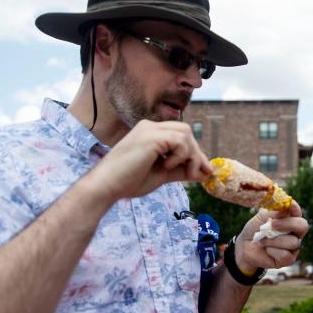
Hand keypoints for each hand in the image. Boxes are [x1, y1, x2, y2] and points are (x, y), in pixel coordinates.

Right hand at [89, 120, 212, 200]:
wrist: (106, 186)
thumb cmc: (129, 181)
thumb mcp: (161, 174)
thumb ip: (180, 170)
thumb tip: (203, 173)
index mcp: (150, 133)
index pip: (180, 136)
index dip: (195, 152)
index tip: (205, 170)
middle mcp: (150, 127)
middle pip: (185, 132)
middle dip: (197, 154)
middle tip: (201, 173)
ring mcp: (149, 129)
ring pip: (185, 134)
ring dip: (190, 155)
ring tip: (182, 172)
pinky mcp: (151, 136)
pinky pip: (179, 141)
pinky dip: (180, 155)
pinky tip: (166, 166)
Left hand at [234, 200, 308, 272]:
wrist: (245, 246)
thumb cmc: (255, 229)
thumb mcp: (262, 216)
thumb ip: (274, 210)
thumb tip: (283, 203)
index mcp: (291, 219)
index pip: (297, 212)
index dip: (294, 207)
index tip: (289, 204)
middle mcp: (295, 232)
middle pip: (302, 226)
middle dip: (287, 224)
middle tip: (271, 223)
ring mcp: (293, 247)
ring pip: (292, 242)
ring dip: (273, 240)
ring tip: (262, 239)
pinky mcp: (288, 259)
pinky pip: (285, 254)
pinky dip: (272, 250)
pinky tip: (266, 249)